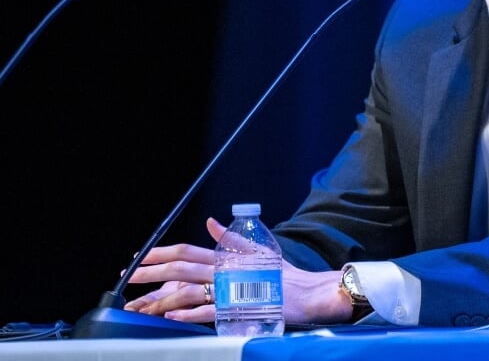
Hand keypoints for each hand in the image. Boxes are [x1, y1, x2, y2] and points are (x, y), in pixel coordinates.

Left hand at [125, 217, 354, 324]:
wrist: (308, 292)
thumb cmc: (285, 276)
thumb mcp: (259, 251)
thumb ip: (232, 240)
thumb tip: (213, 223)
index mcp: (228, 256)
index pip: (187, 250)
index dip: (161, 252)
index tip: (139, 258)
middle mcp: (225, 270)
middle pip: (181, 267)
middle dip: (152, 272)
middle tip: (129, 278)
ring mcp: (230, 288)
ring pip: (189, 290)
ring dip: (162, 298)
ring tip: (141, 306)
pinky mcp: (238, 307)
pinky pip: (208, 310)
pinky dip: (188, 313)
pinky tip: (171, 315)